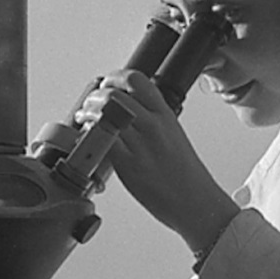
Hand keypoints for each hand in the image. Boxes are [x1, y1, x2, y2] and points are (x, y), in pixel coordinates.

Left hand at [78, 69, 238, 255]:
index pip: (137, 80)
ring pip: (105, 113)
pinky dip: (91, 133)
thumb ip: (151, 118)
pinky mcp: (127, 165)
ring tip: (85, 117)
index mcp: (165, 115)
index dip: (116, 77)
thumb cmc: (185, 174)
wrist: (195, 201)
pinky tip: (89, 137)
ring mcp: (140, 144)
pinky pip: (102, 139)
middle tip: (91, 102)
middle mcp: (153, 125)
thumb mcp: (173, 134)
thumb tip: (125, 108)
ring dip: (88, 112)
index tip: (108, 82)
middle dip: (97, 95)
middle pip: (115, 94)